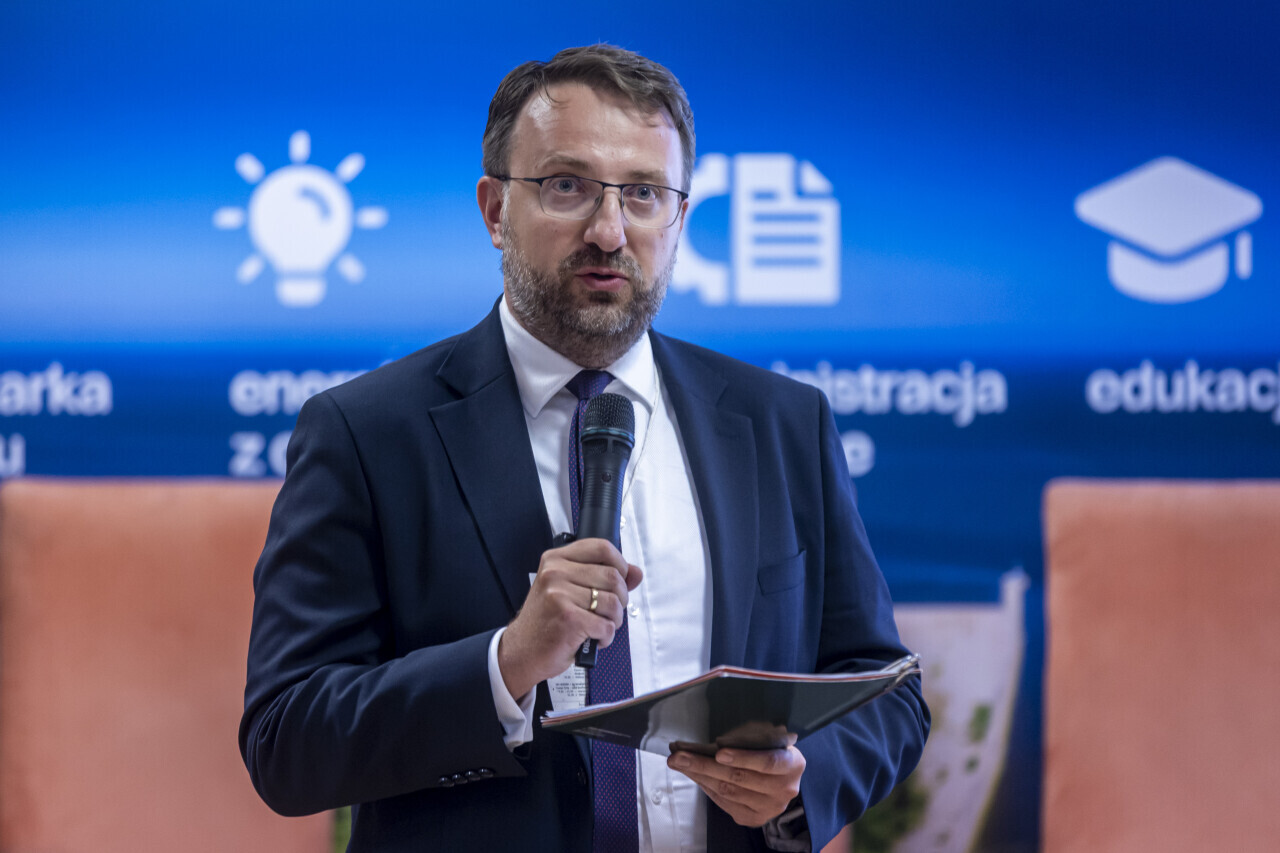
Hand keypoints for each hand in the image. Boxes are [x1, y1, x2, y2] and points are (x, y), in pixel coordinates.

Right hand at [498, 538, 642, 699]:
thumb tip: (636, 572)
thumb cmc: (546, 621)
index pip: (601, 547)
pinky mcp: (568, 618)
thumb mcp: (568, 590)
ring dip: (614, 620)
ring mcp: (560, 595)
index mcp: (556, 560)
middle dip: (621, 599)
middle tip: (609, 611)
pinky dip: (606, 637)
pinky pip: (606, 626)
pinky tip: (593, 638)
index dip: (620, 563)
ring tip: (600, 626)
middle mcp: (556, 573)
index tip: (620, 579)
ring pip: (613, 602)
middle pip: (613, 576)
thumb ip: (602, 577)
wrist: (521, 651)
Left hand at [667, 746, 804, 826]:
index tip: (718, 751)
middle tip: (679, 755)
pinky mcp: (754, 818)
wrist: (784, 777)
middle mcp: (784, 790)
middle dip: (705, 765)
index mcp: (793, 764)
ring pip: (728, 791)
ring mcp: (769, 808)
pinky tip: (693, 775)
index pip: (768, 762)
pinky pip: (725, 803)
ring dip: (700, 776)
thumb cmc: (773, 749)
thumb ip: (753, 738)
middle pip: (740, 778)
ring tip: (679, 763)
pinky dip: (706, 787)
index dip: (743, 757)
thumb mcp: (771, 737)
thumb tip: (717, 741)